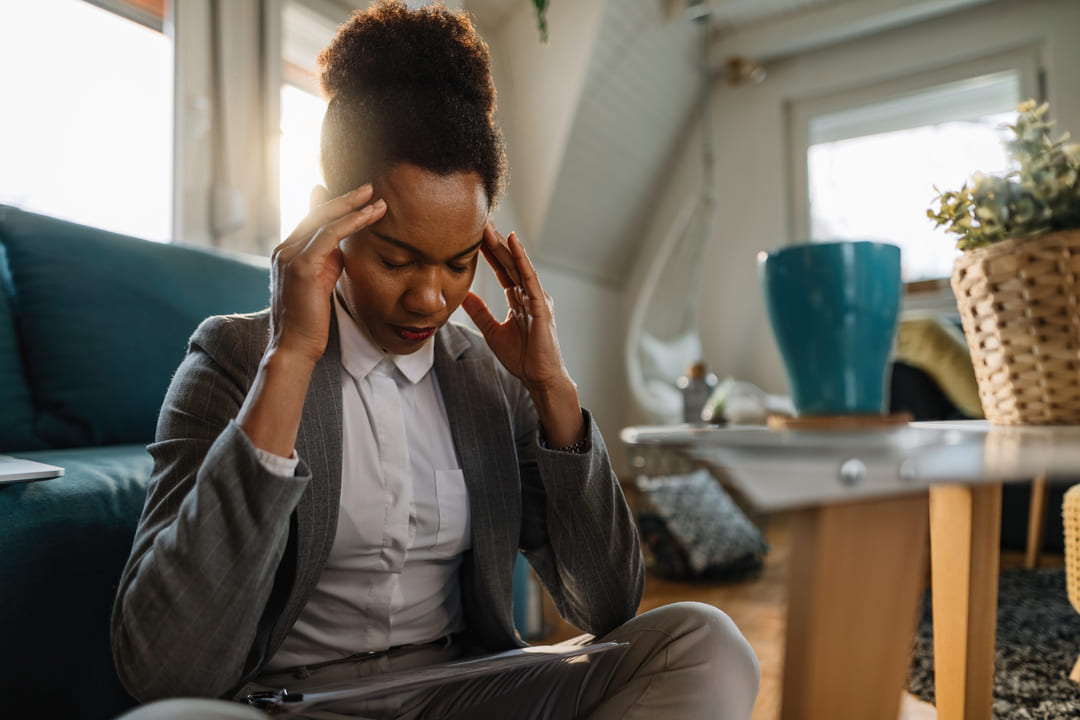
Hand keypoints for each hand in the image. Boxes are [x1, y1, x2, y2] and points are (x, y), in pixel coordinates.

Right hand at [268, 185, 385, 364]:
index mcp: (287, 253)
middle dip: (345, 199)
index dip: (336, 207)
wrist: (295, 346)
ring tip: (377, 199)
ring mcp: (289, 255)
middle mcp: (284, 249)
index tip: (357, 197)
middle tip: (370, 188)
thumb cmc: (311, 320)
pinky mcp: (301, 265)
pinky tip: (370, 215)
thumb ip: (328, 261)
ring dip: (353, 207)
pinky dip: (352, 222)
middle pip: (317, 214)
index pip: (313, 221)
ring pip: (324, 220)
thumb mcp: (321, 284)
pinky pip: (330, 235)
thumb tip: (342, 246)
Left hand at [462, 223, 584, 446]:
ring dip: (503, 244)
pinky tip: (512, 242)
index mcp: (519, 299)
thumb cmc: (523, 358)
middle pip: (509, 262)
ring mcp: (536, 297)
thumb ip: (480, 312)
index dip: (488, 252)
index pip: (501, 269)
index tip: (473, 234)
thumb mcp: (493, 331)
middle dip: (494, 242)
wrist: (540, 378)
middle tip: (479, 220)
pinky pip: (528, 277)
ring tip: (490, 225)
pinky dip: (521, 258)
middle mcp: (529, 294)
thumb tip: (464, 295)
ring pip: (517, 265)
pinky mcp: (541, 305)